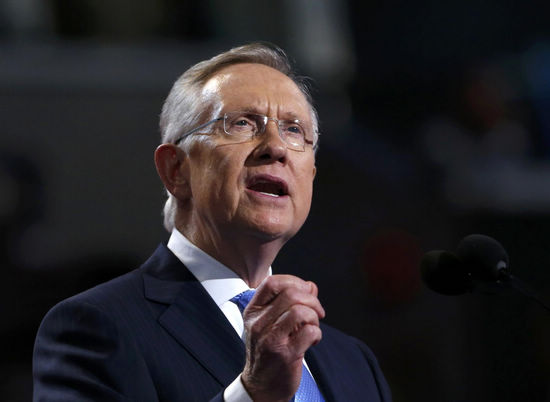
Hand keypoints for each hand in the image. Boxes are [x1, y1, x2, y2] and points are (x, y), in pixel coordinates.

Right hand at [240, 275, 324, 401]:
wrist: (261, 386)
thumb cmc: (268, 351)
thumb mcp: (272, 322)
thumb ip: (290, 301)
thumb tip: (310, 286)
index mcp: (253, 311)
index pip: (272, 282)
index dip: (294, 281)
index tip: (305, 291)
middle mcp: (258, 323)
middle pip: (291, 294)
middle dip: (312, 300)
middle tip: (317, 311)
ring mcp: (270, 339)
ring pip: (301, 311)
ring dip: (314, 317)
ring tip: (313, 326)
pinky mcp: (285, 354)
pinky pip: (310, 332)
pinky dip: (317, 333)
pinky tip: (313, 340)